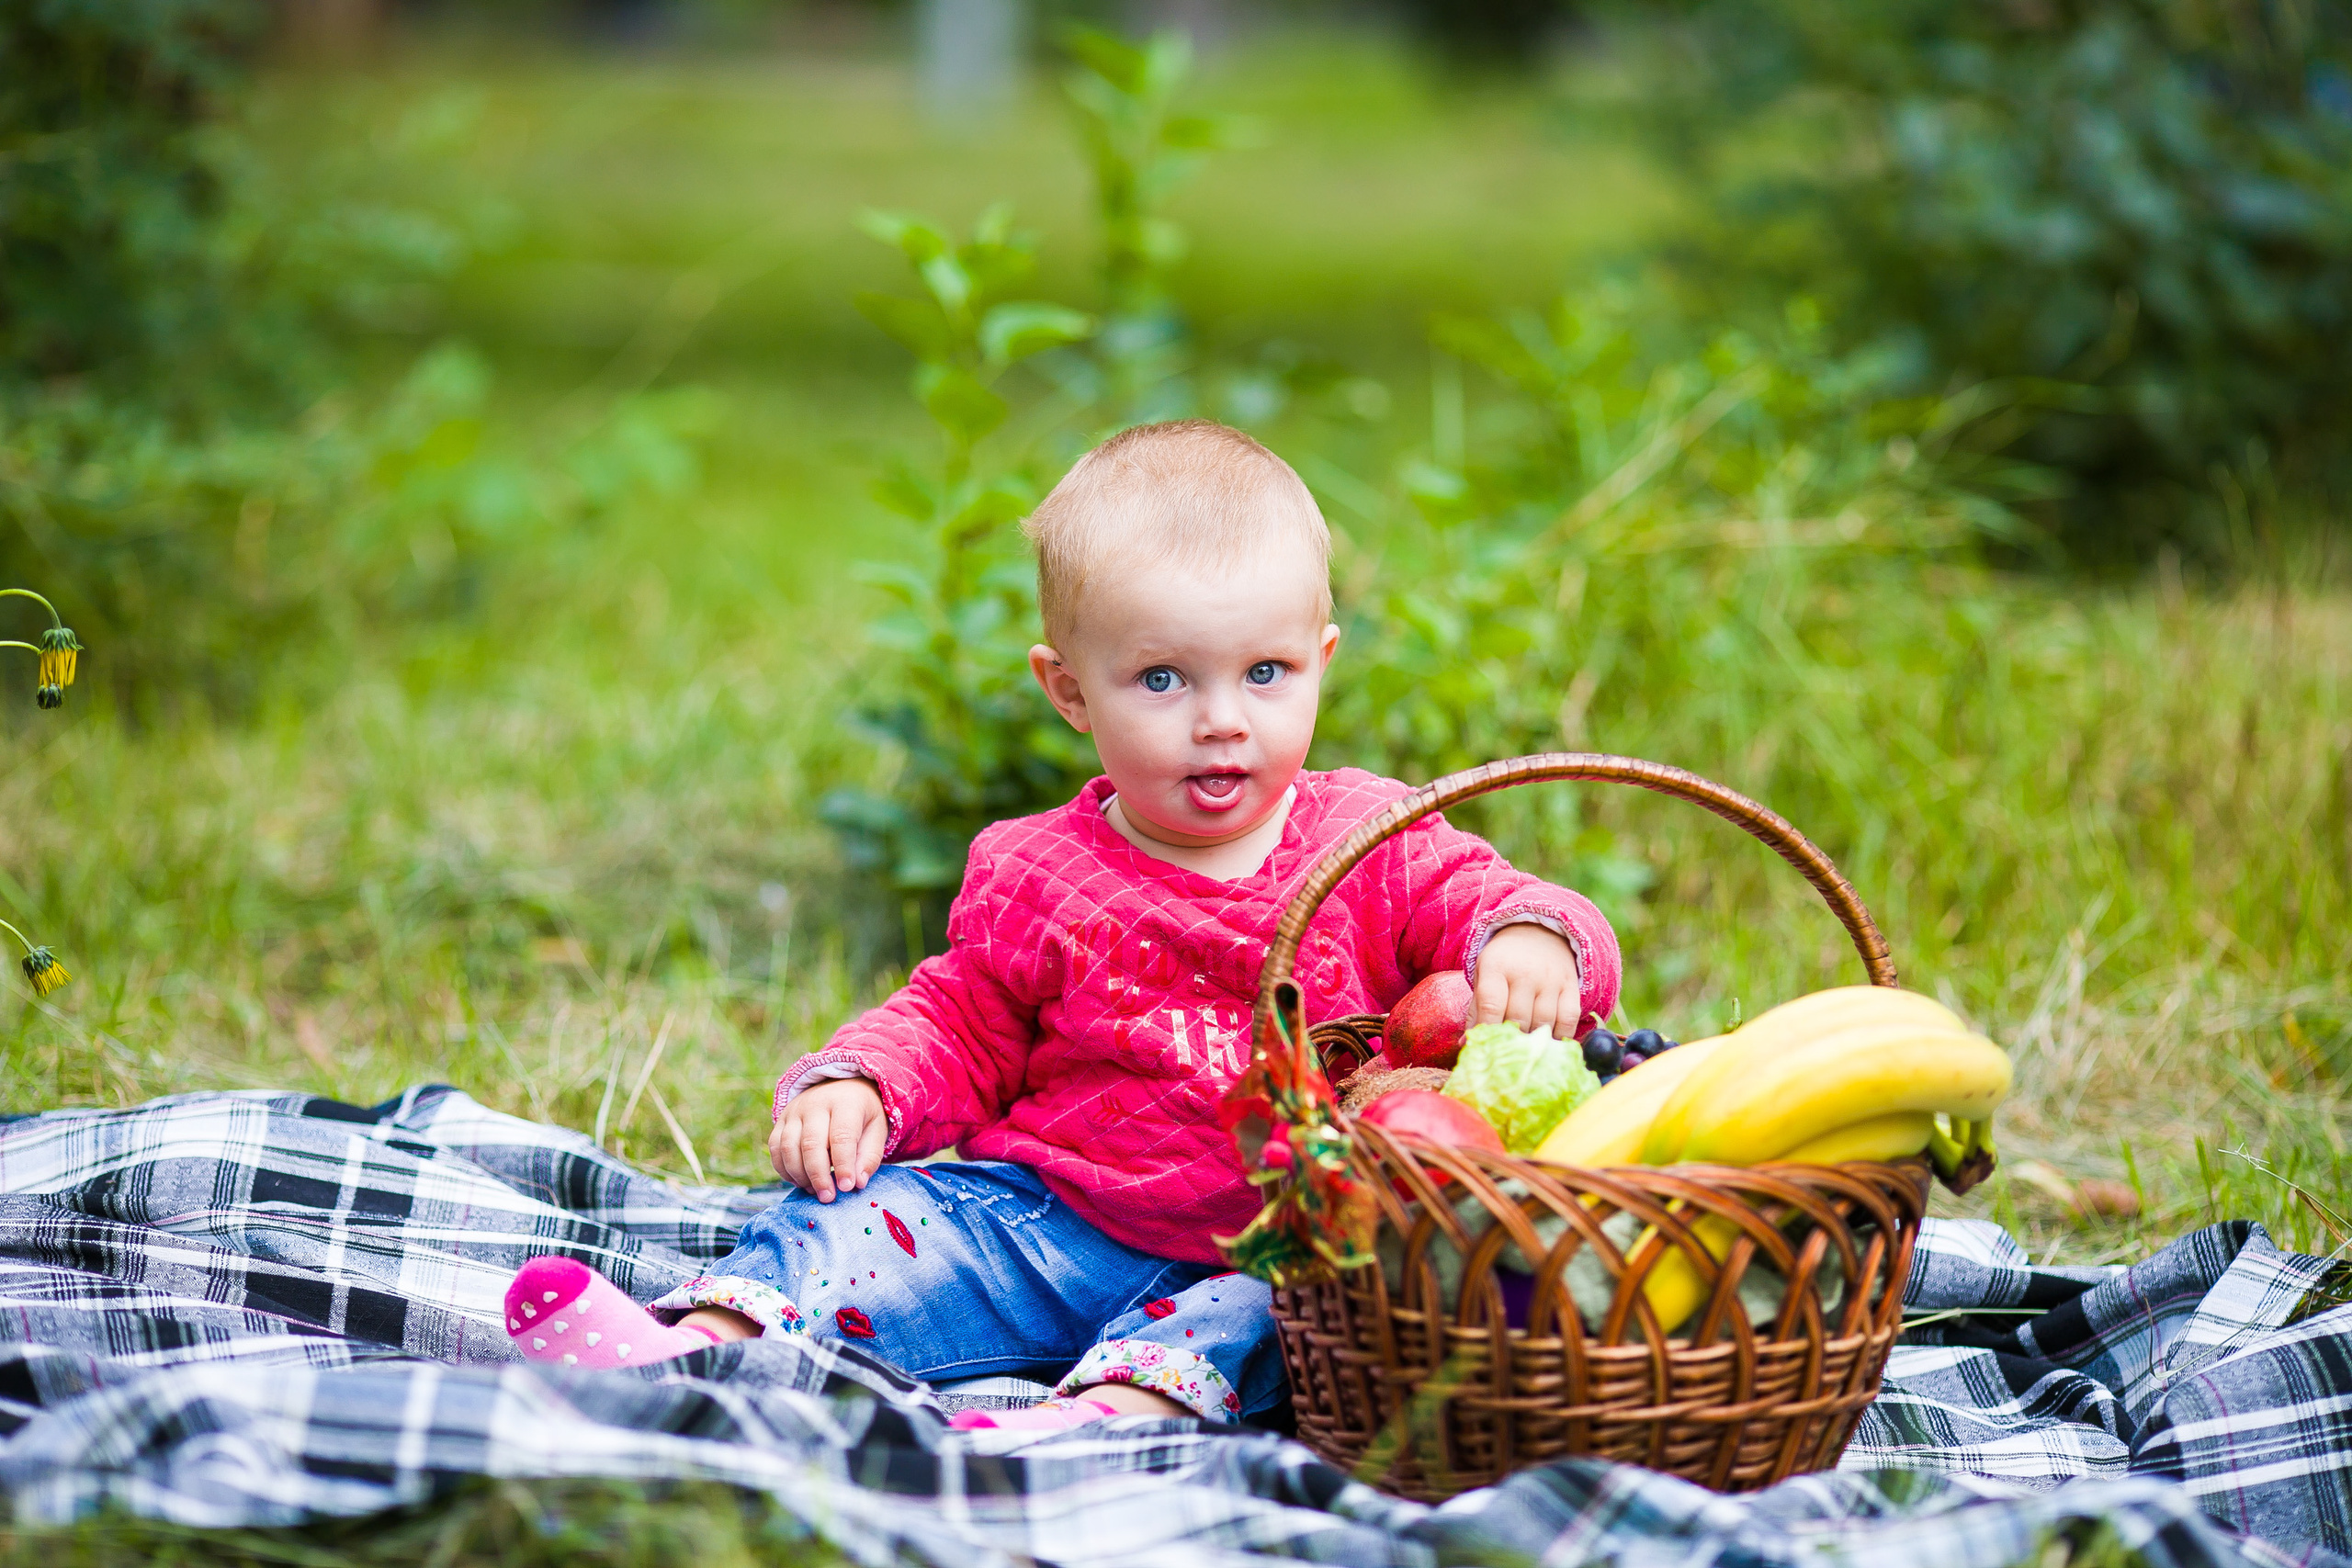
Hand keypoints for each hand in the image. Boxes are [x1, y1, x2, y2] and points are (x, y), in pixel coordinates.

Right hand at [769, 1077, 887, 1201]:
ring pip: (789, 1148)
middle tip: (828, 1197)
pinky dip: (784, 1170)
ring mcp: (794, 1111)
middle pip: (811, 1144)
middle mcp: (816, 1104)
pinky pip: (775, 1148)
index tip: (847, 1187)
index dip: (843, 1165)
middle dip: (818, 1176)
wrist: (840, 1087)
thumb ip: (869, 1157)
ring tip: (815, 1190)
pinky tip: (801, 1181)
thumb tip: (857, 1183)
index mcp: (846, 1102)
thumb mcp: (876, 1129)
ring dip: (800, 1175)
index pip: (841, 1136)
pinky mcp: (781, 1120)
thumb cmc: (861, 1114)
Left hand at [1472, 923, 1580, 1038]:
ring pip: (1544, 1022)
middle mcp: (1525, 972)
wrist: (1538, 932)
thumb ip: (1476, 1010)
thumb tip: (1467, 1045)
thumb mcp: (1484, 975)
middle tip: (1507, 1051)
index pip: (1491, 1005)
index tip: (1487, 1047)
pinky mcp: (1571, 986)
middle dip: (1511, 1040)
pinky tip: (1551, 1043)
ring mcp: (1551, 979)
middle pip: (1518, 1019)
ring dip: (1535, 1041)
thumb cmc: (1504, 961)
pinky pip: (1569, 1019)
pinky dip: (1561, 1037)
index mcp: (1496, 967)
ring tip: (1527, 1049)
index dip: (1488, 1030)